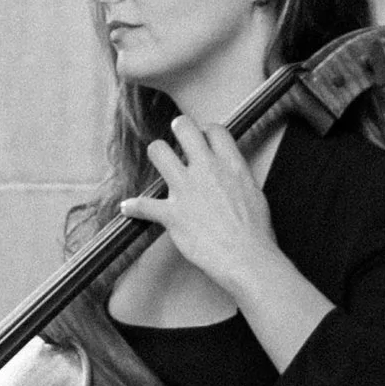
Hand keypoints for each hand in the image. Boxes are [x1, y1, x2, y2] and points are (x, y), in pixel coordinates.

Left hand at [122, 120, 283, 303]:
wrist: (247, 258)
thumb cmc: (256, 233)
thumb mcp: (254, 194)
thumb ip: (236, 178)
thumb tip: (230, 175)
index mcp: (231, 165)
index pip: (213, 130)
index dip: (205, 131)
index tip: (201, 138)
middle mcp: (207, 170)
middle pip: (184, 127)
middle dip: (178, 129)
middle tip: (177, 140)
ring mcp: (186, 189)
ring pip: (158, 151)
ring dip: (156, 156)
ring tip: (159, 164)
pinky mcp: (172, 213)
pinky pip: (142, 204)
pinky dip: (133, 207)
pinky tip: (128, 207)